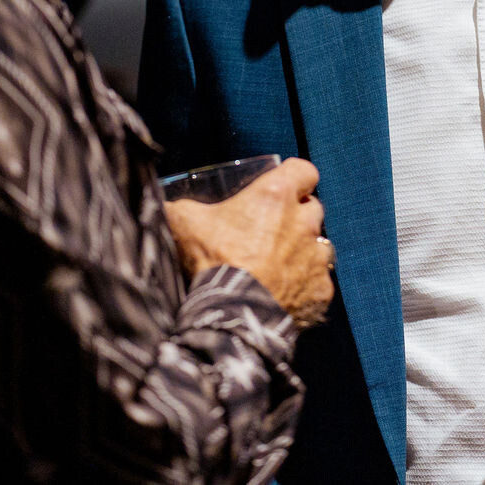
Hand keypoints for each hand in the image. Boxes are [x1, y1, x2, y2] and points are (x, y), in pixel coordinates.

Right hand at [163, 159, 332, 326]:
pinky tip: (284, 294)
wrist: (230, 314)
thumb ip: (180, 206)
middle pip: (312, 208)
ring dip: (304, 252)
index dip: (294, 178)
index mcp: (277, 195)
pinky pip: (318, 284)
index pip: (304, 171)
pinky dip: (306, 288)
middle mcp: (304, 222)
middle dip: (296, 216)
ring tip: (279, 266)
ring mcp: (316, 258)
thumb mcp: (184, 222)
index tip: (281, 188)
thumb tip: (163, 204)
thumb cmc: (211, 261)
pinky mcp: (321, 291)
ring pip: (319, 246)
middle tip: (270, 232)